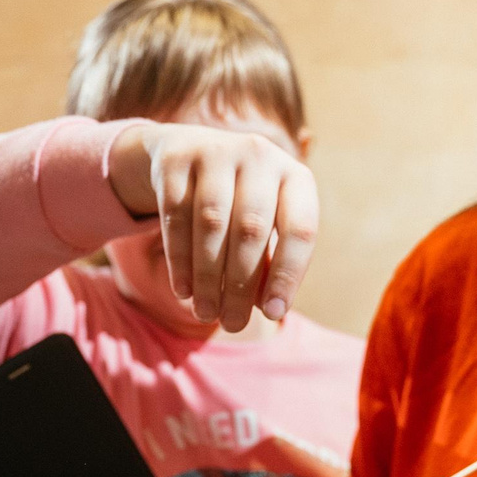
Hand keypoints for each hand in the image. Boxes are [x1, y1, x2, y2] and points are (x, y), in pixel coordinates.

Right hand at [108, 121, 319, 330]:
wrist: (189, 152)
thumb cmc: (239, 203)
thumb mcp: (265, 225)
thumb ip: (270, 263)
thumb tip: (268, 309)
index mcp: (295, 176)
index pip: (300, 228)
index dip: (288, 274)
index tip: (274, 313)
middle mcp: (260, 155)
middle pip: (251, 229)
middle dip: (241, 284)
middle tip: (233, 324)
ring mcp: (217, 151)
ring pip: (212, 223)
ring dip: (208, 277)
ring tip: (206, 314)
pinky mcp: (177, 158)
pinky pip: (176, 215)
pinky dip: (180, 259)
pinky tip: (183, 291)